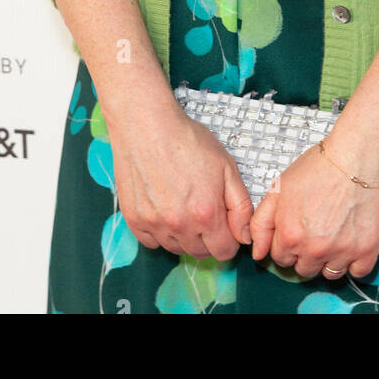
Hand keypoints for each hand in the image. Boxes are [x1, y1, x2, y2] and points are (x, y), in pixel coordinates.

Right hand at [108, 104, 254, 260]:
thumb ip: (240, 206)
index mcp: (206, 214)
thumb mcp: (226, 166)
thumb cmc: (188, 140)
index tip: (225, 225)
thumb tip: (245, 237)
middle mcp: (179, 226)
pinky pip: (151, 242)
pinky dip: (160, 232)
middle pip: (200, 253)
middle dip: (207, 238)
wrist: (147, 125)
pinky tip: (163, 208)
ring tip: (182, 205)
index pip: (224, 252)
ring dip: (183, 236)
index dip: (229, 240)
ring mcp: (153, 225)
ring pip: (175, 248)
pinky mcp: (134, 220)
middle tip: (203, 210)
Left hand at [248, 135, 378, 279]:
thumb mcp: (279, 188)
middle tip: (317, 229)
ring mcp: (342, 252)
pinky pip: (357, 272)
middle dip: (306, 253)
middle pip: (305, 269)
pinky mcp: (367, 251)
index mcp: (290, 235)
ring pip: (330, 273)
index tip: (298, 230)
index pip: (282, 258)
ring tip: (335, 233)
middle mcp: (314, 250)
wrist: (358, 154)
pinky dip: (354, 261)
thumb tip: (258, 253)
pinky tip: (352, 240)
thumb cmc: (321, 165)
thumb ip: (262, 223)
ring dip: (329, 259)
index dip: (288, 243)